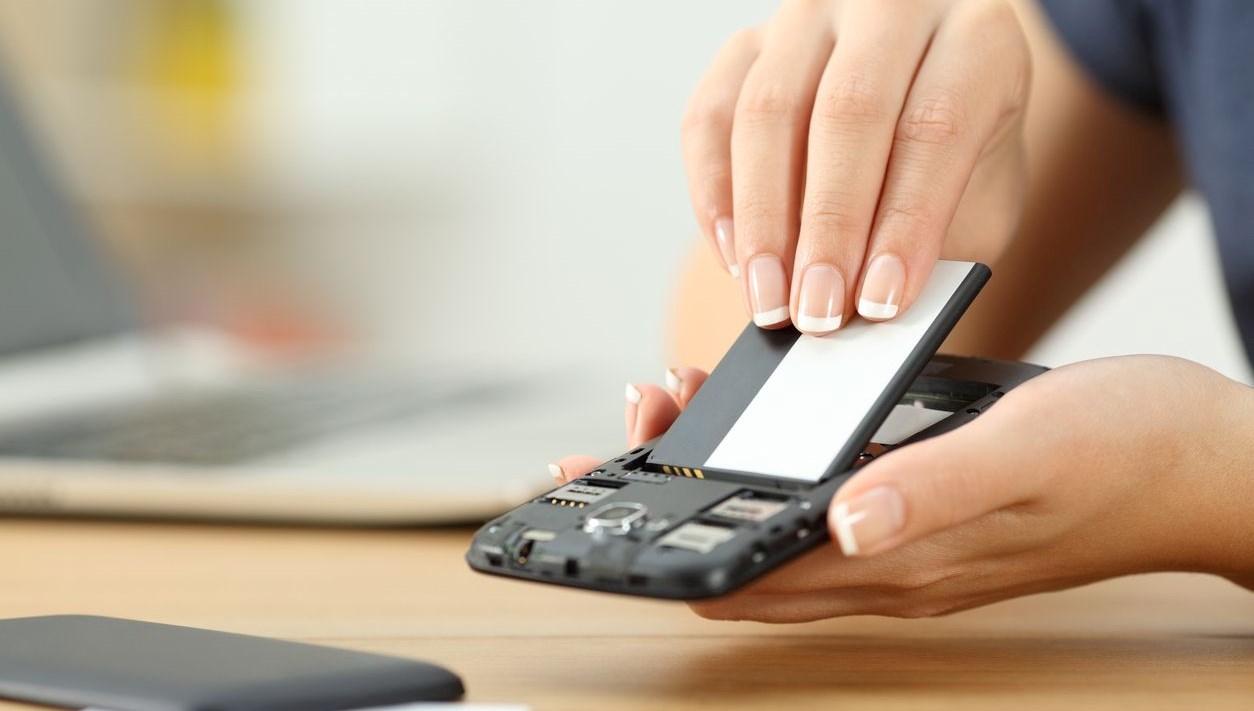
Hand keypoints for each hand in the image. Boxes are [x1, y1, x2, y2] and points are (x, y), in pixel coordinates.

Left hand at [553, 357, 1253, 621]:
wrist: (1203, 459)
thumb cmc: (1126, 453)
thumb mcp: (1026, 451)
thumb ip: (933, 490)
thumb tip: (842, 520)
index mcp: (901, 558)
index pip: (750, 576)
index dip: (666, 547)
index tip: (607, 492)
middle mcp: (889, 560)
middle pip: (744, 557)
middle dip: (667, 506)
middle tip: (624, 437)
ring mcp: (902, 538)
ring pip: (774, 529)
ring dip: (711, 482)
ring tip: (670, 412)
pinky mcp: (918, 505)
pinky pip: (816, 499)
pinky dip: (766, 464)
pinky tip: (754, 416)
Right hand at [682, 0, 1029, 333]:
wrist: (916, 104)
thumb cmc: (955, 156)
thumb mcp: (979, 200)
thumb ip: (938, 245)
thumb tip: (872, 305)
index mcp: (977, 36)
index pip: (936, 126)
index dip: (905, 222)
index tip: (880, 302)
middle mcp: (890, 7)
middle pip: (848, 113)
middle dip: (827, 229)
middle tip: (816, 312)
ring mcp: (809, 18)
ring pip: (769, 111)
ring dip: (763, 222)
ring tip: (770, 300)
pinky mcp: (746, 46)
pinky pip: (711, 118)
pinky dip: (715, 196)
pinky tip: (735, 257)